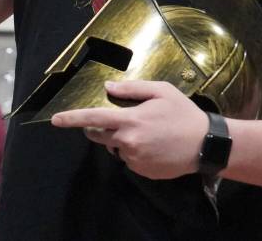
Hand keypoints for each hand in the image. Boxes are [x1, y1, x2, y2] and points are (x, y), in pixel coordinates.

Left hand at [51, 80, 208, 179]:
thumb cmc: (183, 113)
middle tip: (118, 120)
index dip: (72, 119)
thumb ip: (132, 89)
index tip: (55, 120)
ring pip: (115, 148)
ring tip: (147, 133)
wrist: (206, 144)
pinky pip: (130, 161)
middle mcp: (129, 142)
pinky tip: (154, 146)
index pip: (93, 119)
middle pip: (99, 136)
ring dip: (121, 141)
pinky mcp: (143, 172)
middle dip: (98, 129)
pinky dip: (135, 153)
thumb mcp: (161, 91)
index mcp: (130, 120)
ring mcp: (135, 159)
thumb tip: (108, 88)